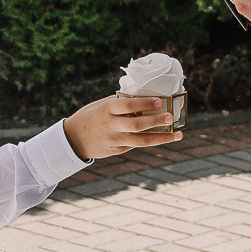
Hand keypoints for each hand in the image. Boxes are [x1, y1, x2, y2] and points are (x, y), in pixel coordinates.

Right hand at [63, 93, 181, 161]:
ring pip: (141, 141)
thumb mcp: (102, 105)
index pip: (128, 106)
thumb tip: (145, 101)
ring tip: (177, 134)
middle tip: (171, 117)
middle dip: (156, 121)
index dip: (144, 104)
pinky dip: (150, 140)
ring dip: (161, 138)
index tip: (160, 102)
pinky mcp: (116, 151)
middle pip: (136, 125)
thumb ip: (121, 105)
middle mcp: (110, 126)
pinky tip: (163, 137)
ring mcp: (114, 140)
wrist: (73, 139)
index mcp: (106, 109)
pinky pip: (135, 145)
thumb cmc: (92, 116)